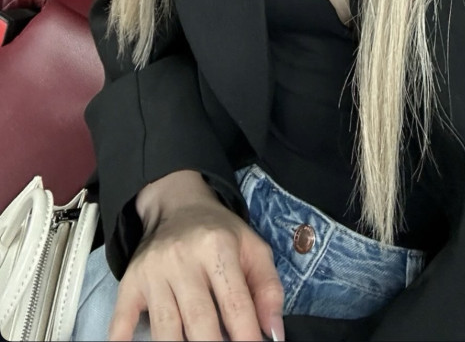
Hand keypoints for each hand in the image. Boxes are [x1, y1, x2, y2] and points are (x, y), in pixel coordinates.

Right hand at [108, 196, 283, 341]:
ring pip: (166, 327)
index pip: (235, 303)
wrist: (178, 204)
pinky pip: (123, 317)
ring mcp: (154, 271)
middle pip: (199, 320)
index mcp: (218, 247)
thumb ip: (268, 288)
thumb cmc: (220, 233)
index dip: (246, 337)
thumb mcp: (252, 248)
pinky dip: (123, 339)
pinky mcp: (131, 281)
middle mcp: (183, 258)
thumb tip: (274, 333)